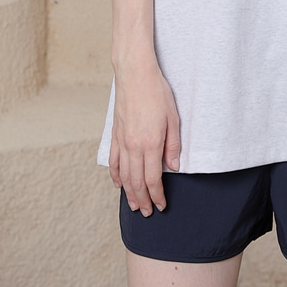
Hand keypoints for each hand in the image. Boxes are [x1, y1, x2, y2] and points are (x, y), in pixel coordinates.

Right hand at [109, 59, 180, 215]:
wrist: (135, 74)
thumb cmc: (157, 92)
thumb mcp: (173, 118)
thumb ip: (173, 145)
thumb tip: (173, 168)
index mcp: (150, 143)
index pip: (152, 179)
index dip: (157, 195)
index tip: (161, 206)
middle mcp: (133, 146)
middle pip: (136, 181)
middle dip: (143, 199)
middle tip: (148, 212)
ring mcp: (121, 140)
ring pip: (123, 175)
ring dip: (129, 193)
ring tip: (134, 205)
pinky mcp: (115, 134)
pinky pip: (113, 160)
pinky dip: (115, 175)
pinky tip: (118, 183)